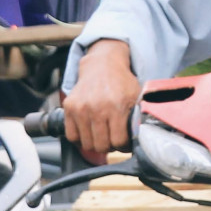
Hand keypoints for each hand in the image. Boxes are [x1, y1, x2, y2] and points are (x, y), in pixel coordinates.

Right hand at [64, 40, 140, 162]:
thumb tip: (141, 139)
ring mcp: (81, 108)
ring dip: (95, 144)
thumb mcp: (136, 97)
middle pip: (102, 146)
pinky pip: (72, 136)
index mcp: (117, 106)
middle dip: (110, 146)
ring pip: (87, 144)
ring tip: (102, 136)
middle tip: (113, 139)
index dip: (123, 146)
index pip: (118, 141)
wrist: (102, 65)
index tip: (124, 142)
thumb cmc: (121, 83)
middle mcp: (97, 108)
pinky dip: (80, 139)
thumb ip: (138, 118)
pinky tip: (89, 133)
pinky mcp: (69, 107)